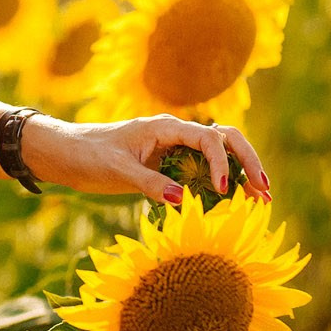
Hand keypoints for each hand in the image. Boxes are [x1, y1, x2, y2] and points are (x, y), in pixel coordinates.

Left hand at [23, 113, 271, 206]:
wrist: (64, 154)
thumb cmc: (87, 155)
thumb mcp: (116, 171)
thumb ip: (149, 184)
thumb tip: (183, 200)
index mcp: (164, 127)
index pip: (208, 138)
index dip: (222, 162)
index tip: (224, 190)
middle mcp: (174, 134)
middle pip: (225, 139)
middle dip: (248, 161)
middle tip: (266, 191)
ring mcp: (173, 149)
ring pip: (218, 154)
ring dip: (241, 172)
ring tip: (262, 199)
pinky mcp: (168, 164)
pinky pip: (202, 171)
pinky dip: (221, 183)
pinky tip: (234, 203)